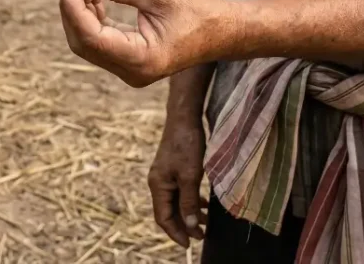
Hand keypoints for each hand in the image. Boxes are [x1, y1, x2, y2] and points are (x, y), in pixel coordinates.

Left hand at [56, 0, 225, 86]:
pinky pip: (101, 43)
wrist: (223, 30)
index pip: (92, 36)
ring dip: (81, 14)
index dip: (73, 8)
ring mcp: (132, 71)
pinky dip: (93, 20)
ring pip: (90, 44)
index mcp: (142, 58)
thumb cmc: (196, 8)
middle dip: (73, 11)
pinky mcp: (132, 63)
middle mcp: (133, 72)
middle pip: (85, 44)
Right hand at [149, 112, 207, 247]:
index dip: (175, 233)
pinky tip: (204, 204)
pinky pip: (180, 192)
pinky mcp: (173, 169)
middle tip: (201, 236)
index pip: (163, 217)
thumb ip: (189, 202)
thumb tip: (189, 226)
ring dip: (189, 214)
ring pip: (176, 202)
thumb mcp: (190, 175)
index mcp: (158, 185)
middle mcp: (158, 182)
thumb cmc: (186, 144)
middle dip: (184, 226)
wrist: (184, 117)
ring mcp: (165, 176)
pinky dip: (191, 201)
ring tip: (205, 223)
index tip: (190, 244)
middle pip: (168, 212)